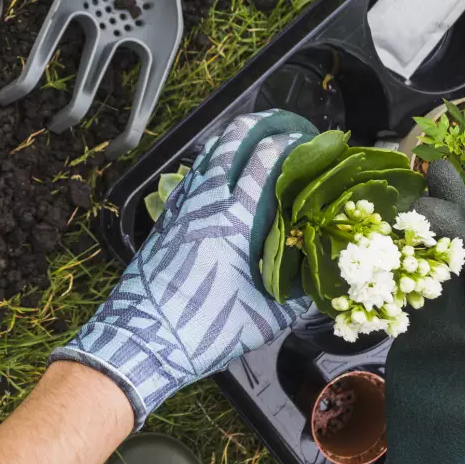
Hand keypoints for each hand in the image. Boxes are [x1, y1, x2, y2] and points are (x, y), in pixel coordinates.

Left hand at [50, 111, 317, 426]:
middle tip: (285, 126)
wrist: (141, 339)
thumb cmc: (202, 330)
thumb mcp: (263, 319)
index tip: (312, 141)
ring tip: (257, 141)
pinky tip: (223, 176)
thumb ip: (298, 298)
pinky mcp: (166, 220)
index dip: (290, 142)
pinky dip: (211, 165)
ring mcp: (180, 208)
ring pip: (207, 156)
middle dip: (261, 124)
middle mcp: (204, 204)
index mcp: (233, 221)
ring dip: (233, 141)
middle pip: (231, 141)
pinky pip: (191, 178)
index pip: (265, 160)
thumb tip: (323, 285)